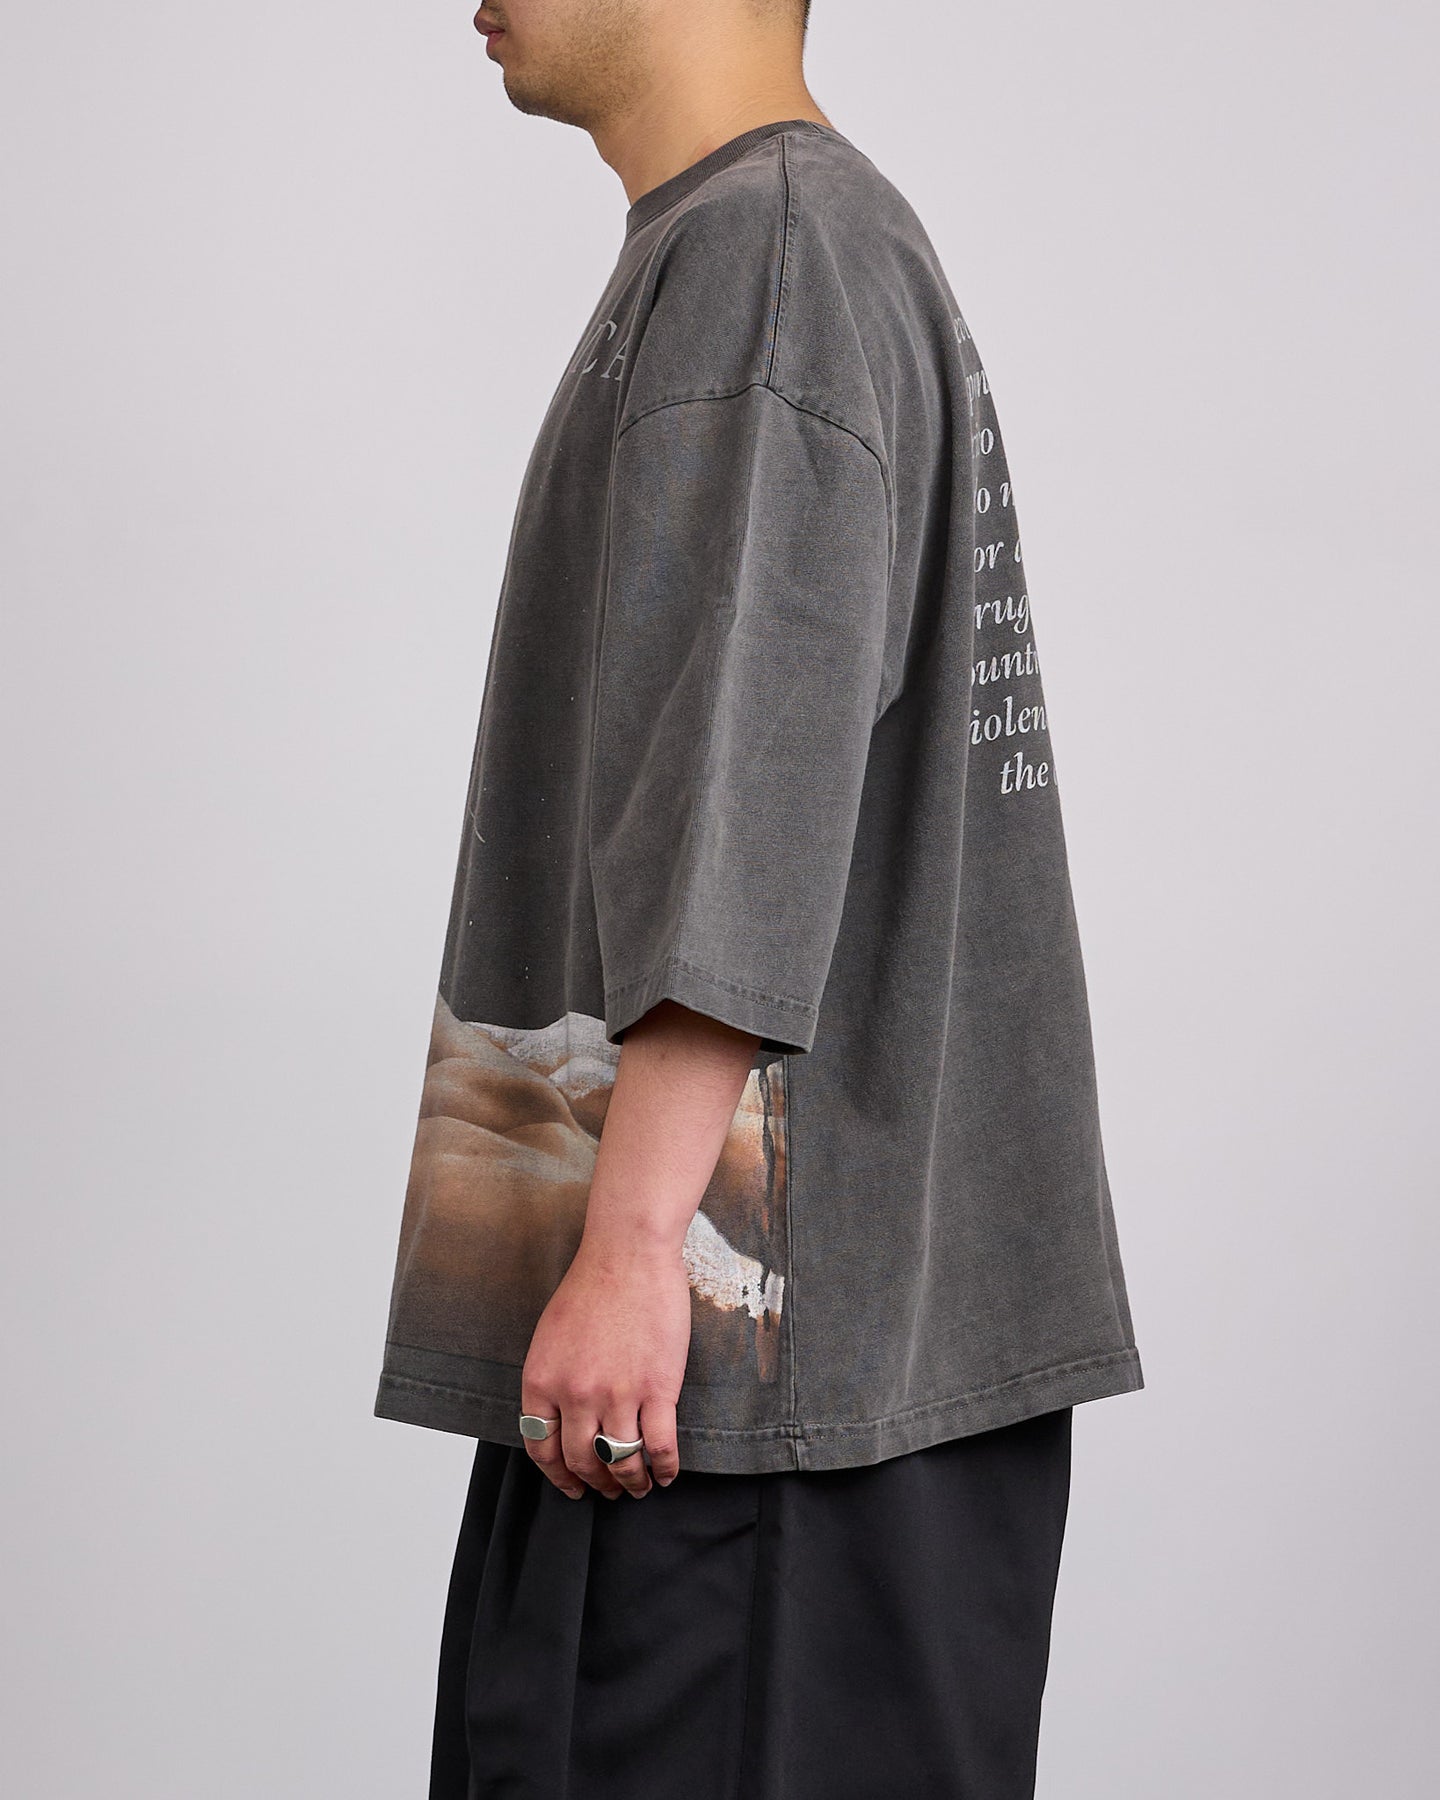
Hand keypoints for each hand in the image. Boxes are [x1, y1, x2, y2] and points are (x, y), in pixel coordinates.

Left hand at [520, 1233, 691, 1499]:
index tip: (572, 1487)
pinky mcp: (657, 1389)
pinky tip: (665, 1474)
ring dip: (630, 1483)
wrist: (628, 1254)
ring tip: (638, 1487)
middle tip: (608, 1490)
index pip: (541, 1449)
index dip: (558, 1476)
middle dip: (596, 1484)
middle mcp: (575, 1396)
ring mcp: (617, 1395)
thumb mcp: (550, 1337)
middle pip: (581, 1461)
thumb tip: (560, 1420)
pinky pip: (659, 1447)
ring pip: (620, 1462)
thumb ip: (551, 1380)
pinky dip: (663, 1469)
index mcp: (541, 1382)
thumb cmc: (591, 1285)